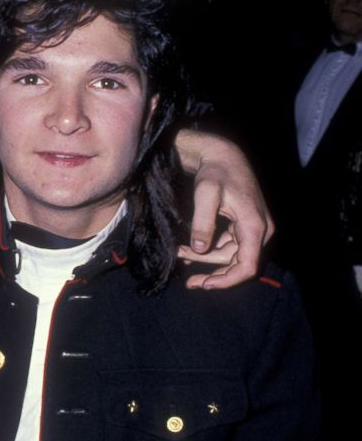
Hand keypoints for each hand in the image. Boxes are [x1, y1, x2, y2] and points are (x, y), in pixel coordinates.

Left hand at [174, 129, 274, 288]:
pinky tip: (189, 250)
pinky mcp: (244, 226)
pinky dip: (209, 249)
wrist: (224, 155)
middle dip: (212, 273)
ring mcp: (253, 228)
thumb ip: (202, 221)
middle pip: (237, 264)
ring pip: (230, 255)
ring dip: (205, 258)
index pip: (248, 266)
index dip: (228, 281)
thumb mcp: (205, 194)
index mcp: (255, 226)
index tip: (206, 285)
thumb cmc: (215, 172)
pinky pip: (228, 246)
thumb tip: (199, 248)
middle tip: (188, 281)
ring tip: (179, 253)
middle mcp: (260, 230)